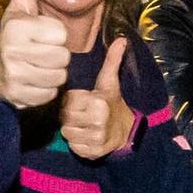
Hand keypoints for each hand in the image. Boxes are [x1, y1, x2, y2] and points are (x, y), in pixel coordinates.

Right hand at [0, 0, 71, 107]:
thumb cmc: (14, 35)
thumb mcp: (19, 7)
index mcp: (16, 27)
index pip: (60, 33)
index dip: (55, 34)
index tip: (41, 34)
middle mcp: (12, 51)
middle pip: (63, 57)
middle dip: (56, 55)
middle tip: (41, 52)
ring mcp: (14, 76)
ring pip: (59, 77)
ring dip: (53, 73)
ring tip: (37, 65)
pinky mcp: (19, 96)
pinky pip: (50, 94)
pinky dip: (46, 90)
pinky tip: (33, 80)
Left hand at [59, 38, 138, 159]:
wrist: (126, 132)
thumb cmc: (112, 103)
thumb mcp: (110, 82)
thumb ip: (112, 61)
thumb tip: (121, 39)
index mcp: (98, 101)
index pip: (68, 101)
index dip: (74, 101)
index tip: (85, 102)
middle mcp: (97, 121)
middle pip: (65, 117)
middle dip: (72, 116)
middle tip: (85, 114)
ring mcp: (94, 139)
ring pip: (66, 132)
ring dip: (73, 129)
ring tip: (86, 125)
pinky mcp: (91, 153)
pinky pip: (72, 146)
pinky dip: (77, 143)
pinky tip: (87, 137)